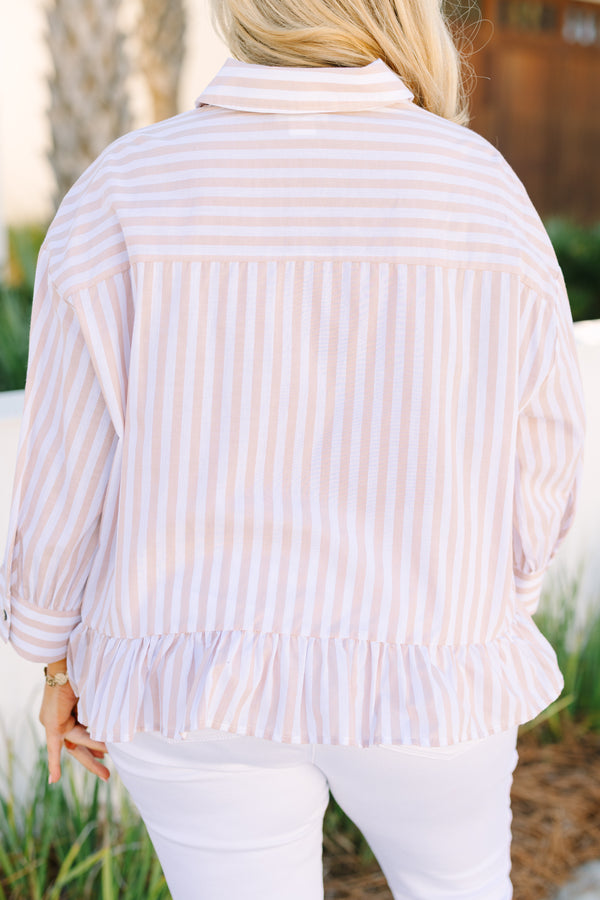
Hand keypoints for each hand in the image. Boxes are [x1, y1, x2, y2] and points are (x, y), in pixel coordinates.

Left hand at [39, 661, 109, 783]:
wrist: (70, 660)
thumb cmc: (87, 670)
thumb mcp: (96, 696)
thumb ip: (101, 712)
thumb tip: (115, 726)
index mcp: (69, 710)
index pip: (82, 733)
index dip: (94, 746)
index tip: (105, 756)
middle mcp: (60, 718)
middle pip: (77, 746)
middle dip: (92, 762)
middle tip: (107, 776)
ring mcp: (54, 722)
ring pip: (76, 743)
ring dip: (93, 748)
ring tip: (108, 754)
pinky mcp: (52, 724)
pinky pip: (54, 747)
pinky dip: (54, 763)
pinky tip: (54, 779)